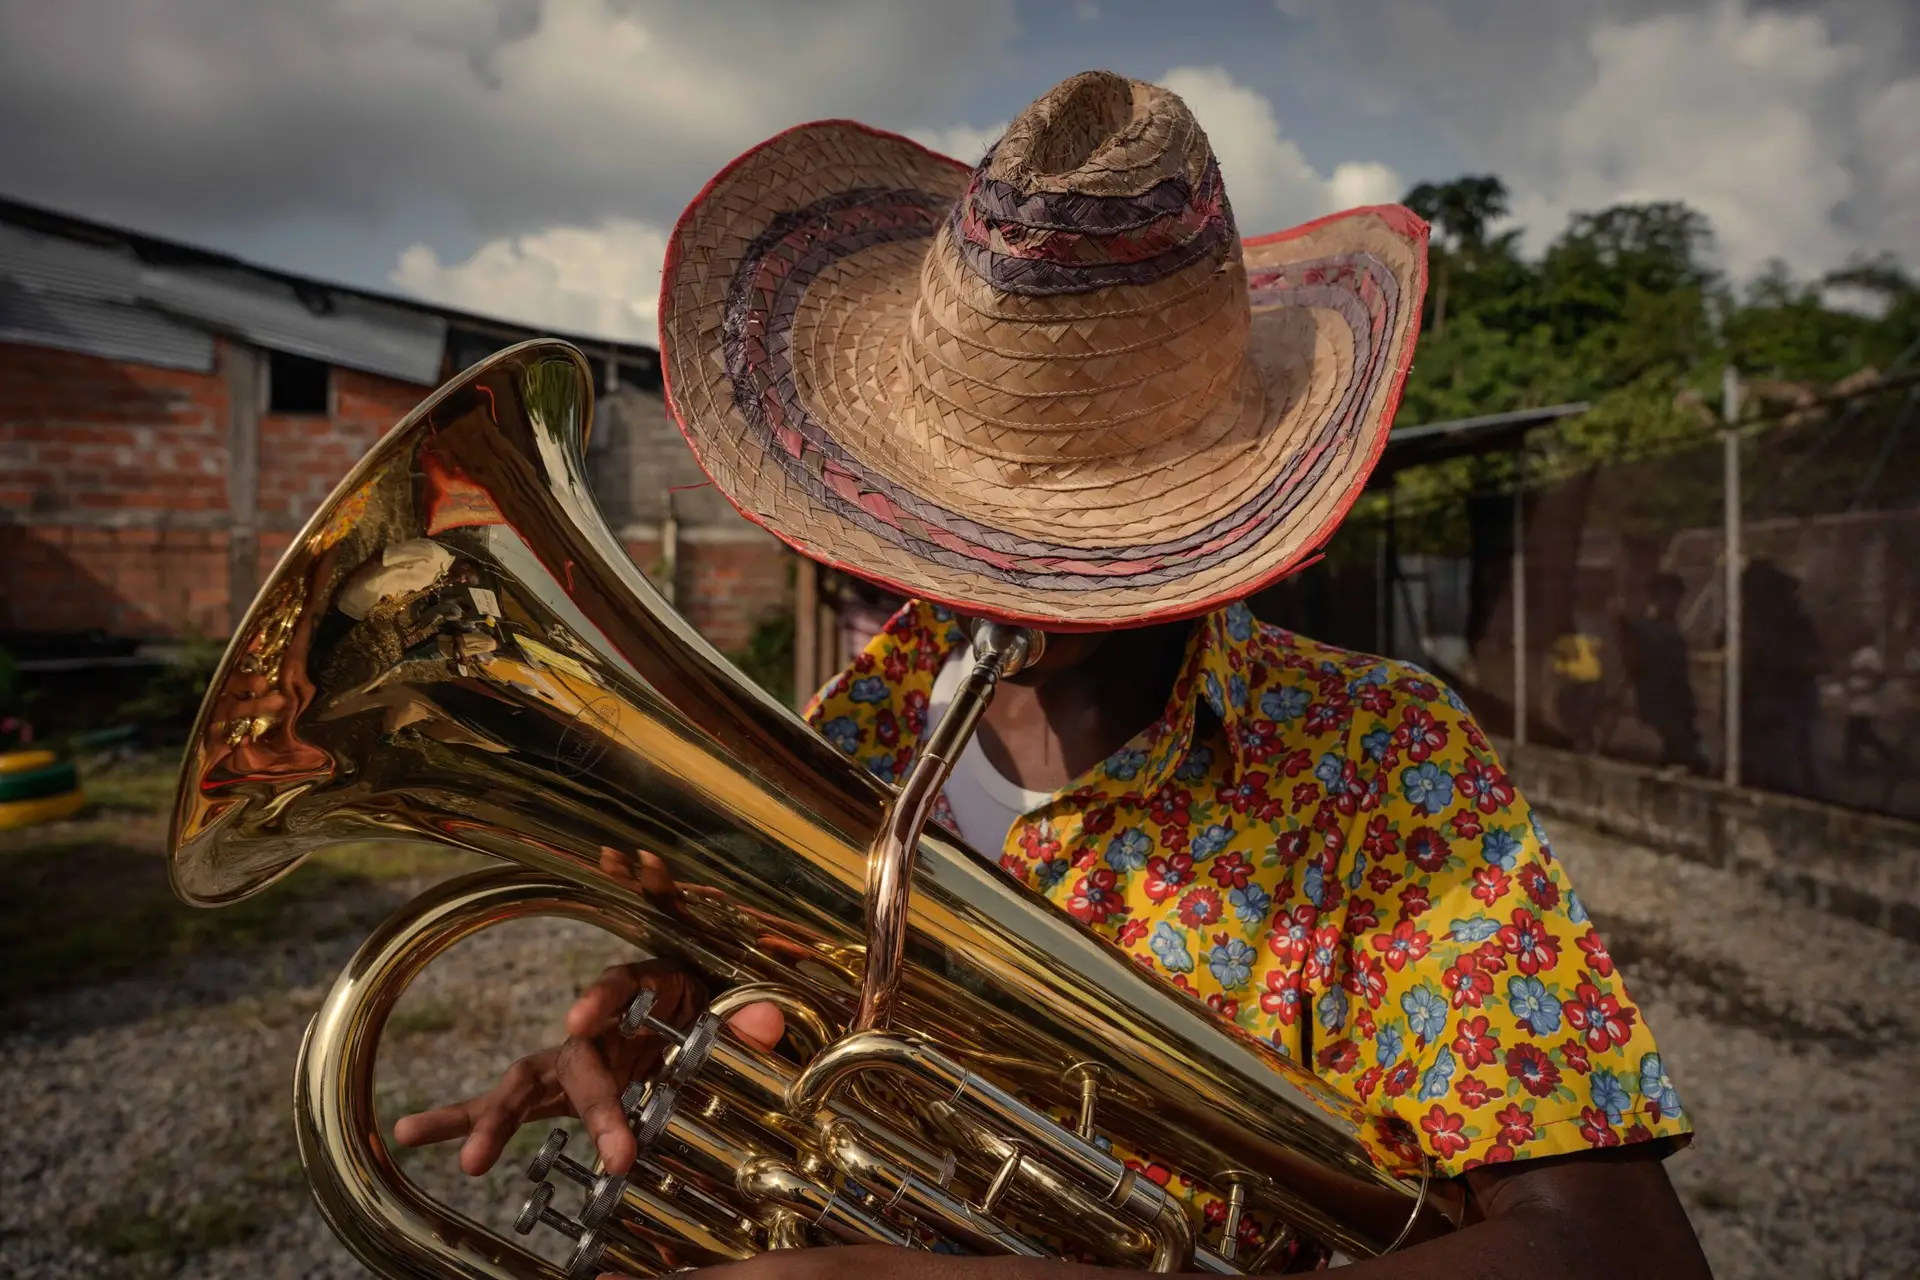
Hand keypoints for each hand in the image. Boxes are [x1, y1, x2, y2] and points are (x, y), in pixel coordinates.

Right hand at [392, 958, 783, 1175]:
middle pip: (581, 1056)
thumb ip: (750, 1015)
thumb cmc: (717, 1001)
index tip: (579, 1018)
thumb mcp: (739, 1002)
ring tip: (470, 1162)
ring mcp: (571, 1056)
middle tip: (614, 1152)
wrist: (701, 1008)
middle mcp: (599, 1022)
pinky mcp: (555, 1088)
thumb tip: (764, 1023)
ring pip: (527, 1082)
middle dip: (592, 1104)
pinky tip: (407, 1132)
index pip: (622, 984)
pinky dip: (456, 1118)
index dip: (601, 998)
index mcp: (647, 987)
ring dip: (499, 1120)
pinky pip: (501, 1102)